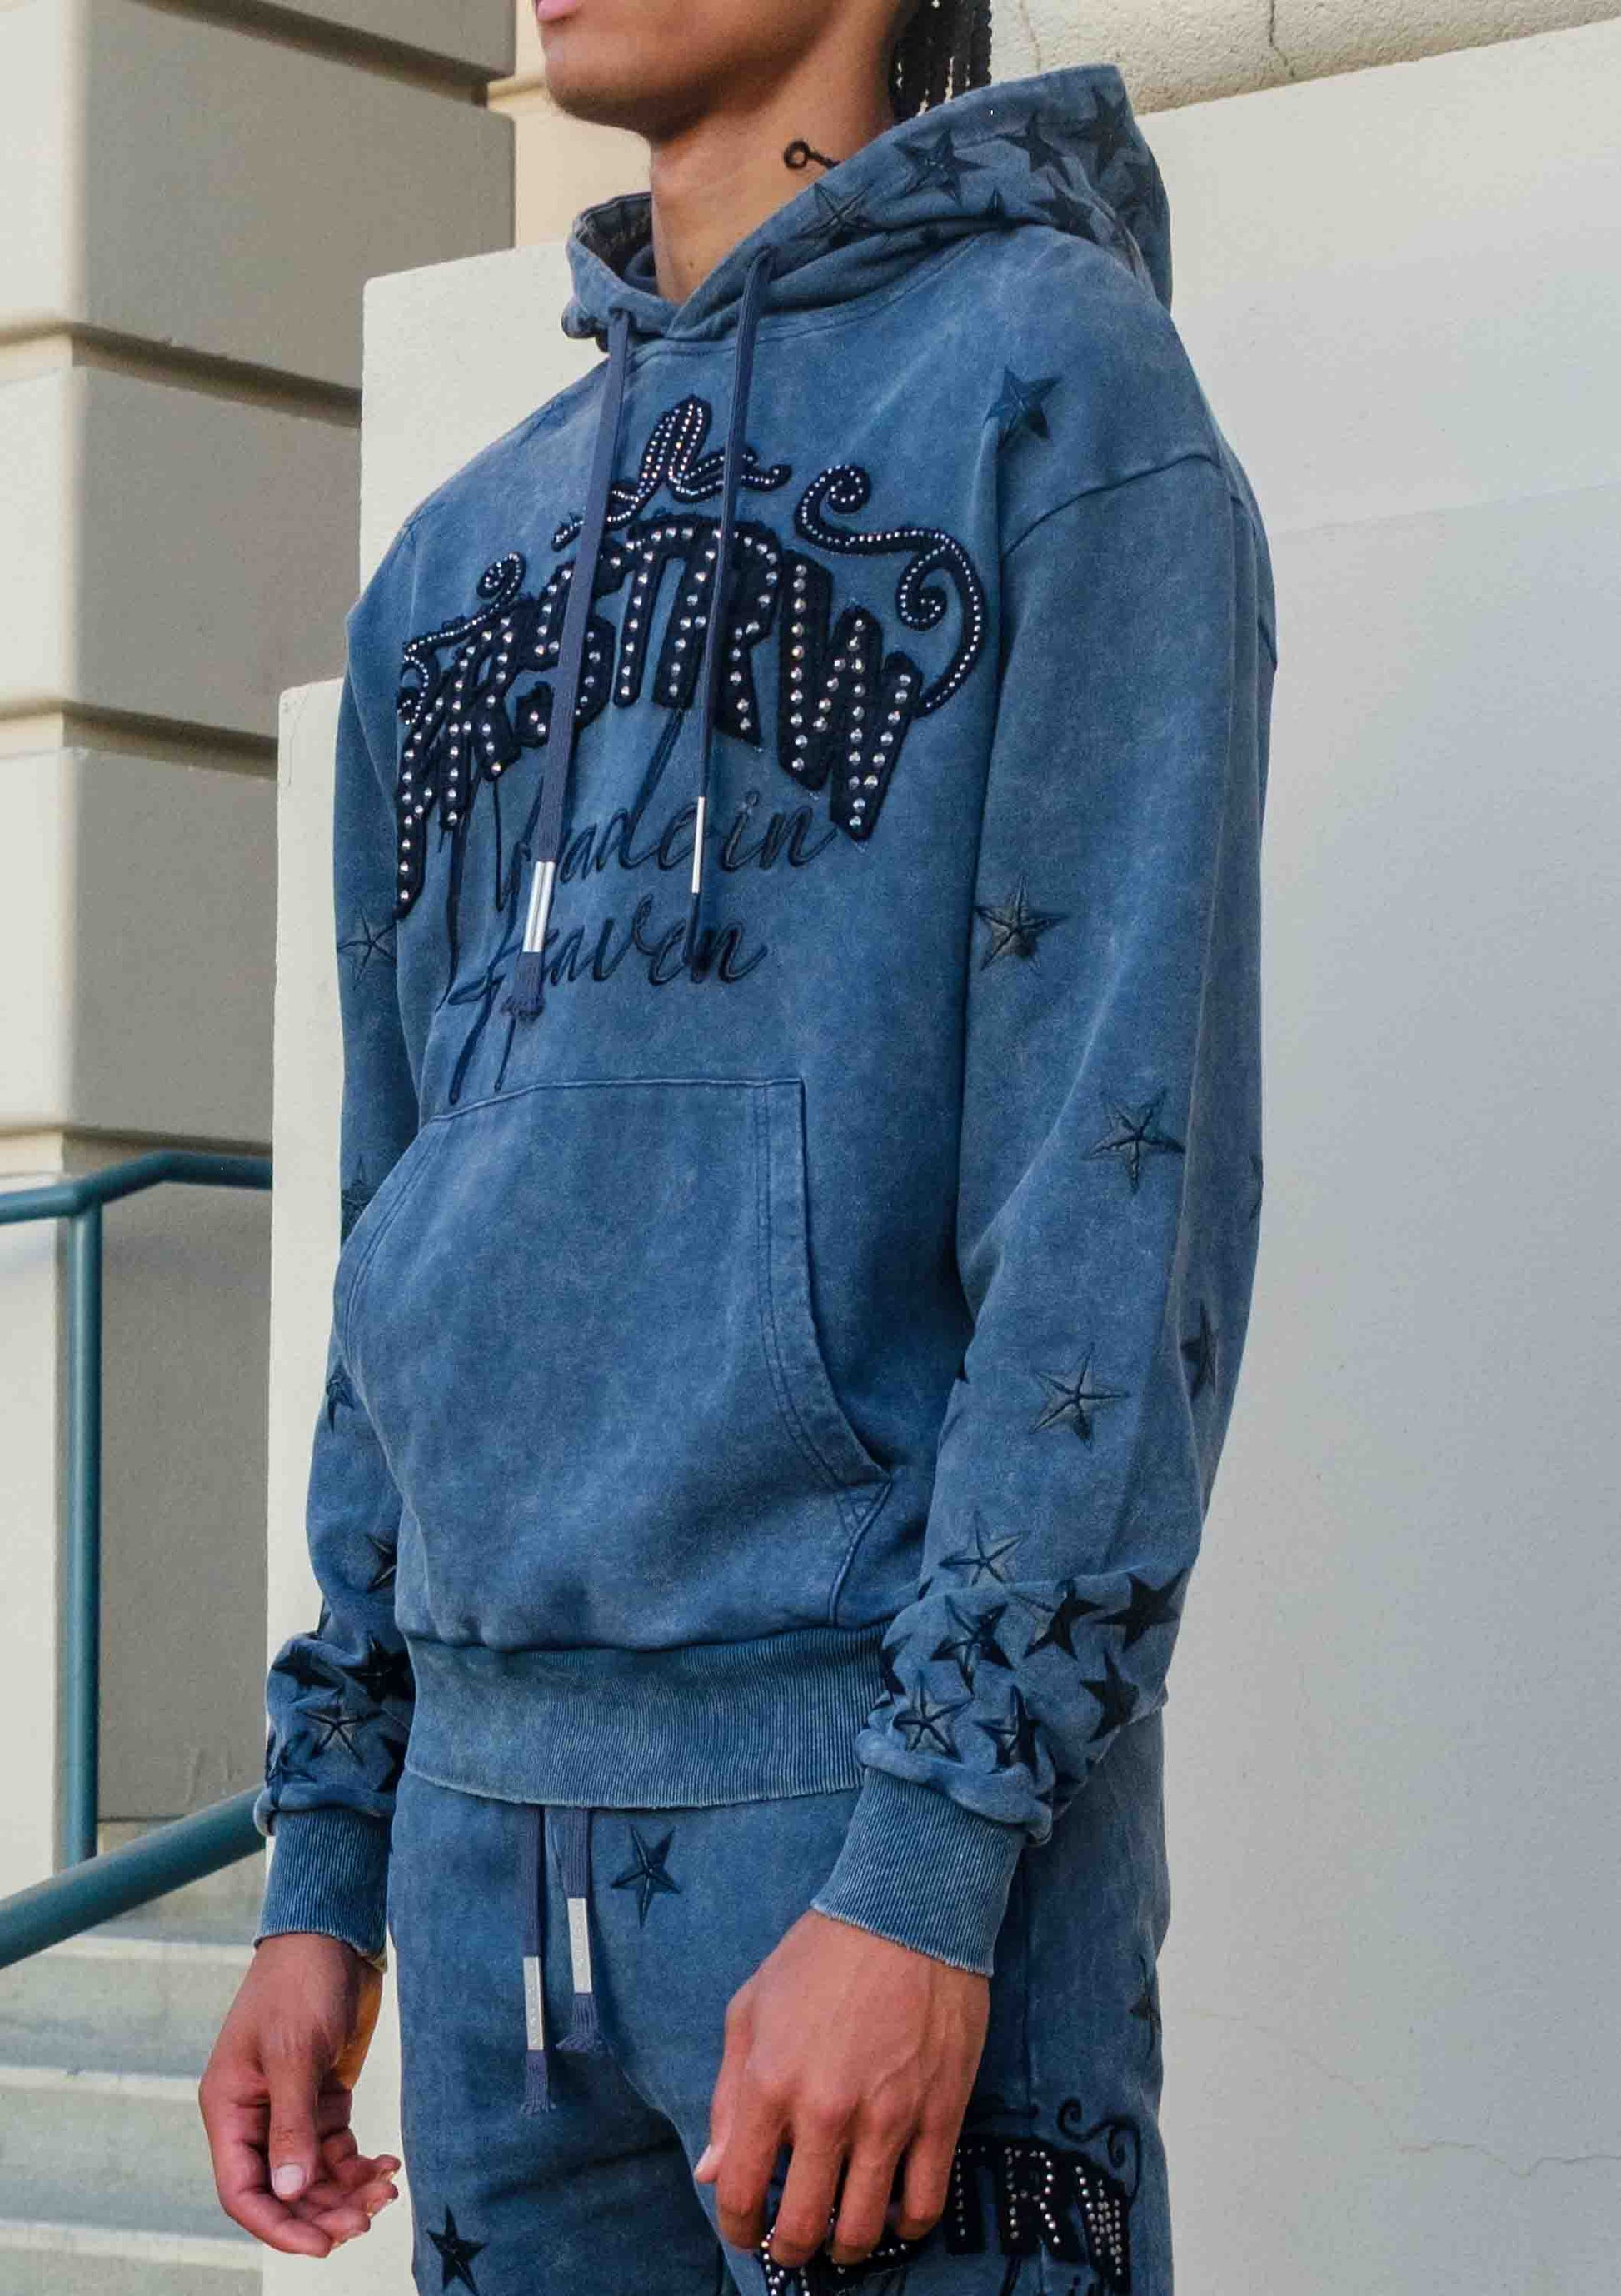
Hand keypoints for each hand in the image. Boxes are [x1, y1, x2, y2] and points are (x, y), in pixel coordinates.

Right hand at [199, 1932, 399, 2256]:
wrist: (333, 1933)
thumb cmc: (299, 1982)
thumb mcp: (294, 2053)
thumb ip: (292, 2125)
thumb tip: (289, 2192)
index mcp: (230, 2108)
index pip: (243, 2190)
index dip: (278, 2224)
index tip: (321, 2245)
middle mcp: (256, 2115)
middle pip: (284, 2188)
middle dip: (324, 2210)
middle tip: (368, 2220)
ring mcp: (290, 2106)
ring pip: (314, 2173)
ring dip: (347, 2190)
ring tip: (386, 2189)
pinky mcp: (322, 2095)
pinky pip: (336, 2148)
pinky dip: (359, 2163)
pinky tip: (386, 2165)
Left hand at [694, 1909, 988, 2266]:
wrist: (906, 1911)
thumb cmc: (820, 1953)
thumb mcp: (751, 2007)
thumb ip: (727, 2095)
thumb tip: (712, 2171)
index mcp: (769, 2083)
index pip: (738, 2191)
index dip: (738, 2228)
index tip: (747, 2231)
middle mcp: (825, 2111)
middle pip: (803, 2227)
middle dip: (792, 2251)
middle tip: (796, 2246)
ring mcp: (887, 2117)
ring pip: (864, 2229)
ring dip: (848, 2249)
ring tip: (844, 2240)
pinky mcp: (939, 2113)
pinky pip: (924, 2202)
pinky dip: (907, 2225)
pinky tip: (895, 2215)